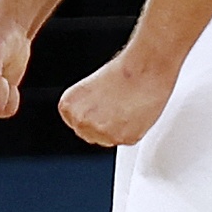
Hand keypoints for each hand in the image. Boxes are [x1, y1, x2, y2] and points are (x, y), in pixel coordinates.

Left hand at [57, 48, 176, 145]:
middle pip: (88, 134)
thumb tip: (92, 117)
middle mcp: (81, 121)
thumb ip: (85, 107)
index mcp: (68, 106)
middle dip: (101, 124)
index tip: (98, 108)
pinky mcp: (123, 139)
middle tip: (114, 108)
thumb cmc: (121, 73)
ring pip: (107, 139)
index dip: (89, 115)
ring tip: (125, 107)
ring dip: (115, 129)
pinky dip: (131, 131)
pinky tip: (133, 113)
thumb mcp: (89, 88)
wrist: (142, 71)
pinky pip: (125, 140)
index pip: (74, 122)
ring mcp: (102, 132)